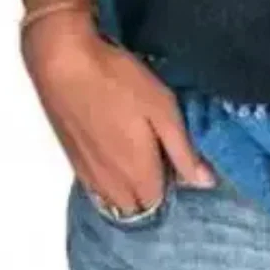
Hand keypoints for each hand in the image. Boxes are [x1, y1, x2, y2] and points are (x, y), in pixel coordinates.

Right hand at [21, 9, 215, 214]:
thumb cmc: (119, 82)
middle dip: (150, 189)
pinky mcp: (70, 158)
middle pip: (135, 206)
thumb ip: (183, 151)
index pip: (159, 201)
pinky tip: (113, 145)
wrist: (63, 63)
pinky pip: (95, 185)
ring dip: (128, 185)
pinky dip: (108, 177)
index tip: (175, 153)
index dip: (171, 181)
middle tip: (158, 149)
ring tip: (136, 147)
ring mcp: (86, 173)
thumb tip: (206, 183)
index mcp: (136, 174)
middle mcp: (110, 184)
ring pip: (113, 198)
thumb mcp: (163, 109)